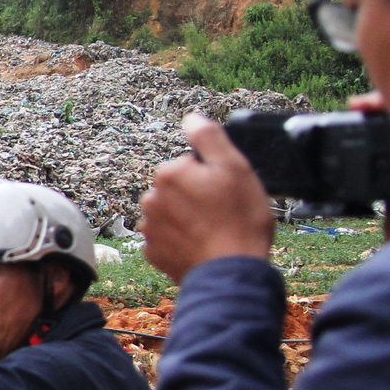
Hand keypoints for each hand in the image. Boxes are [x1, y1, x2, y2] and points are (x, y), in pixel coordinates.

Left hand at [139, 113, 275, 282]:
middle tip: (222, 212)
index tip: (225, 191)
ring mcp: (150, 227)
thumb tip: (191, 118)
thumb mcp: (234, 167)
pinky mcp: (153, 252)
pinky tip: (201, 246)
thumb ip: (208, 137)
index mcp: (169, 173)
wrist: (230, 271)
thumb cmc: (238, 219)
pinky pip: (168, 238)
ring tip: (213, 231)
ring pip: (172, 213)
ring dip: (187, 218)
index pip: (190, 164)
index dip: (211, 175)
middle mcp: (151, 198)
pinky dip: (181, 240)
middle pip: (178, 188)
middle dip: (196, 196)